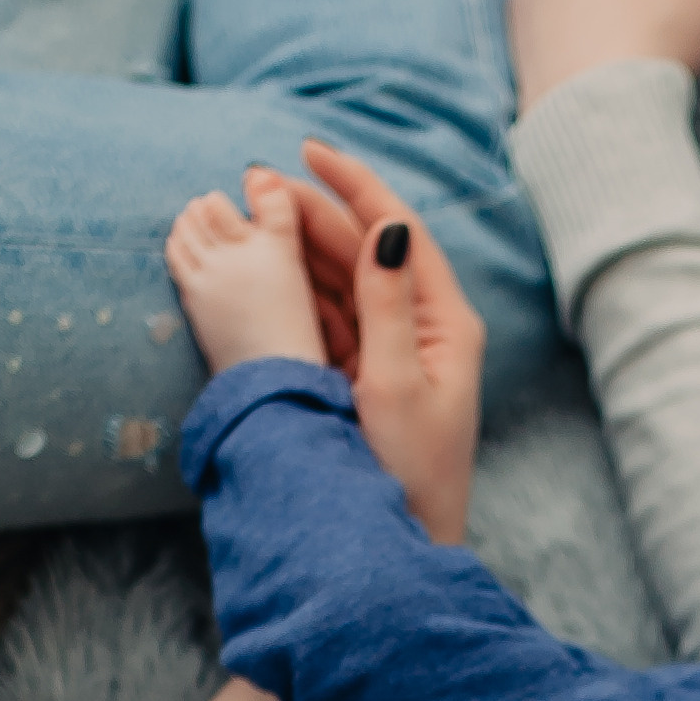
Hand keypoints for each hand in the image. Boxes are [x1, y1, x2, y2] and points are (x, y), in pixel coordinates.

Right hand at [282, 139, 484, 544]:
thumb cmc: (409, 478)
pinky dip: (297, 289)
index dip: (356, 185)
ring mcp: (393, 352)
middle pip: (367, 250)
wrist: (402, 550)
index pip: (400, 232)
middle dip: (316, 210)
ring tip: (251, 212)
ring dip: (301, 245)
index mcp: (448, 324)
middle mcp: (425, 329)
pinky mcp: (363, 376)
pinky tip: (264, 266)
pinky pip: (329, 317)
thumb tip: (386, 227)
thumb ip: (388, 305)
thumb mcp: (396, 387)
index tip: (309, 150)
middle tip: (256, 181)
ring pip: (342, 281)